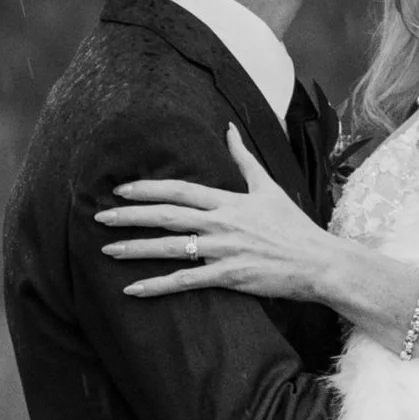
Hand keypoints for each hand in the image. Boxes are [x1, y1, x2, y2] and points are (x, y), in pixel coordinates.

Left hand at [97, 125, 342, 300]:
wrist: (319, 262)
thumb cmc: (294, 227)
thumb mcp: (269, 188)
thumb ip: (244, 160)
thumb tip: (228, 129)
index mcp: (229, 201)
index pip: (180, 190)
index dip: (148, 188)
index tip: (120, 190)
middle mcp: (222, 223)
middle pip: (167, 215)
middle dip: (131, 216)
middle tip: (99, 217)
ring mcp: (224, 250)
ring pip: (171, 248)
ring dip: (136, 249)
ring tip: (108, 250)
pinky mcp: (229, 276)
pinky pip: (185, 281)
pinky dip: (157, 286)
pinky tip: (133, 289)